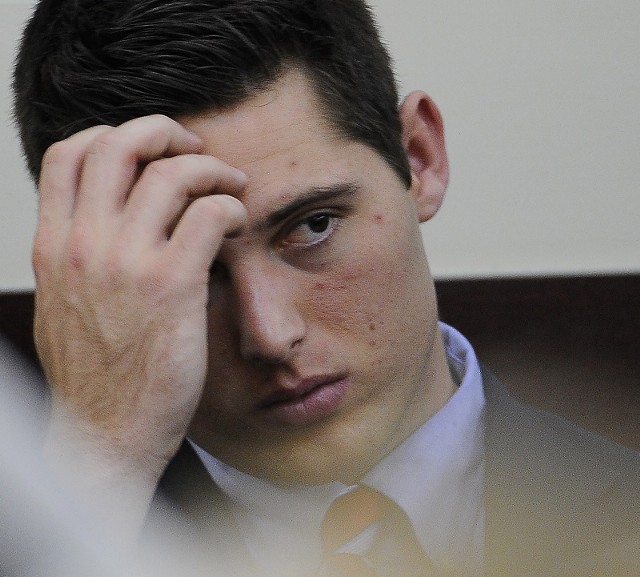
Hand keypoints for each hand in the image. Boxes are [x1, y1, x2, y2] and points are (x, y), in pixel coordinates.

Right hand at [33, 115, 246, 539]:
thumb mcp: (62, 307)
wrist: (104, 436)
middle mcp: (85, 244)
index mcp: (54, 246)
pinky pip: (209, 214)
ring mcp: (127, 263)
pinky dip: (230, 207)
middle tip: (199, 150)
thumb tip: (99, 225)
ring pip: (172, 173)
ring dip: (212, 169)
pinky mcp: (173, 286)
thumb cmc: (94, 377)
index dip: (114, 135)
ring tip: (232, 188)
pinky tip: (238, 224)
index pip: (70, 153)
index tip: (150, 152)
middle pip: (120, 144)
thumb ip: (75, 259)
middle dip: (166, 131)